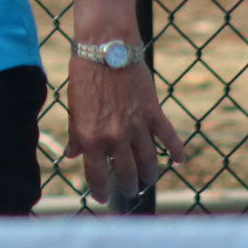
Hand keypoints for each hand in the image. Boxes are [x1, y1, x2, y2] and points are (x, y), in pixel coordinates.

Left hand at [64, 59, 187, 203]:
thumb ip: (75, 135)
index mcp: (90, 137)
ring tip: (148, 181)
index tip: (101, 198)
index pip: (96, 175)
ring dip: (149, 175)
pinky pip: (169, 139)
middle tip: (129, 191)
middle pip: (127, 173)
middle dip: (128, 186)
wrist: (105, 50)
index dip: (99, 190)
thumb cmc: (84, 77)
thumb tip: (70, 155)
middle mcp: (113, 137)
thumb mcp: (74, 108)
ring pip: (149, 162)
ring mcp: (136, 127)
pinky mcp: (154, 114)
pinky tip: (178, 160)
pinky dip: (175, 151)